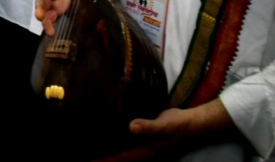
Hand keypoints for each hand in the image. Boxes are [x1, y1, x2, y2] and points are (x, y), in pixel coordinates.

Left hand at [94, 99, 238, 160]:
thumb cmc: (177, 126)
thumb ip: (148, 127)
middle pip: (120, 156)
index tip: (90, 157)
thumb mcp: (164, 126)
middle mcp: (142, 151)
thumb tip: (131, 127)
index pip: (120, 158)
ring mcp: (144, 145)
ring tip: (93, 139)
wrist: (191, 122)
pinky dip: (118, 138)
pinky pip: (128, 140)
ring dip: (111, 147)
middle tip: (87, 148)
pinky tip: (110, 128)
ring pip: (123, 149)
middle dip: (105, 154)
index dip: (105, 159)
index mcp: (144, 153)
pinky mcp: (144, 136)